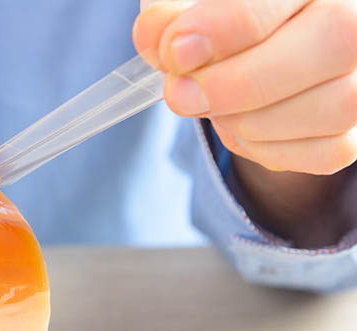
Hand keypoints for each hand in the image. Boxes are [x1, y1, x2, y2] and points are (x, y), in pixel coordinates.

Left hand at [133, 0, 356, 246]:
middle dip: (239, 82)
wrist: (248, 51)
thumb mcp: (186, 6)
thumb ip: (169, 16)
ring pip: (334, 105)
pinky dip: (269, 148)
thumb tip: (159, 40)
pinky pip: (327, 151)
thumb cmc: (217, 19)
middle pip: (334, 40)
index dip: (226, 27)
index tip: (177, 53)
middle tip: (181, 95)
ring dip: (251, 121)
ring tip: (212, 108)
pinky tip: (240, 126)